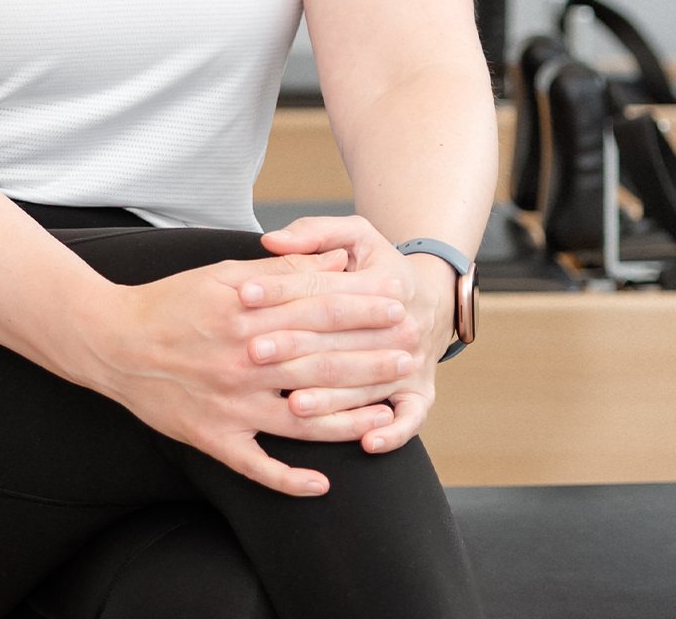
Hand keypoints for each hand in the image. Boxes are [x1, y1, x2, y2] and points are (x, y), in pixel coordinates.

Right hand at [84, 247, 414, 495]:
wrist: (111, 341)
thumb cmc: (170, 301)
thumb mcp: (223, 274)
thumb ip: (280, 271)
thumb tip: (334, 261)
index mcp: (245, 314)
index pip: (316, 309)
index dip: (361, 307)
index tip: (396, 306)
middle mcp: (242, 360)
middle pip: (319, 360)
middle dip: (370, 357)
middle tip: (410, 354)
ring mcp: (229, 404)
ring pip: (300, 417)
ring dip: (349, 416)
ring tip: (388, 412)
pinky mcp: (211, 437)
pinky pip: (257, 466)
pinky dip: (290, 479)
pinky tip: (322, 484)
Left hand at [256, 215, 456, 454]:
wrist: (432, 301)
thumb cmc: (379, 266)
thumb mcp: (356, 235)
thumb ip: (314, 233)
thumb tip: (272, 240)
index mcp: (383, 282)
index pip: (322, 289)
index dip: (281, 289)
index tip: (243, 293)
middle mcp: (402, 325)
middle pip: (340, 339)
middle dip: (295, 346)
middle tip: (254, 351)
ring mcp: (413, 363)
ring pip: (365, 383)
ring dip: (330, 397)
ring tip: (292, 403)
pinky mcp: (421, 394)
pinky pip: (409, 419)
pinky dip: (392, 434)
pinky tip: (367, 443)